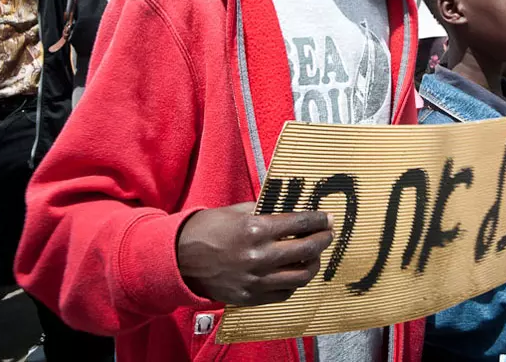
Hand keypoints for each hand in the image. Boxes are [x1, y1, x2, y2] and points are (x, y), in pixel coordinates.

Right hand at [176, 203, 333, 305]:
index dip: (318, 220)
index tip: (327, 218)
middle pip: (307, 250)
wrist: (177, 258)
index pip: (300, 224)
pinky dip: (295, 282)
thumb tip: (294, 209)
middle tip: (327, 233)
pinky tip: (295, 271)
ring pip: (301, 276)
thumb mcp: (238, 211)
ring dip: (314, 263)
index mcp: (256, 230)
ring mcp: (256, 280)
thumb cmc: (208, 229)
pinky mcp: (250, 297)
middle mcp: (259, 256)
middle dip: (323, 239)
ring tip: (315, 255)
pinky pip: (284, 293)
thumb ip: (267, 211)